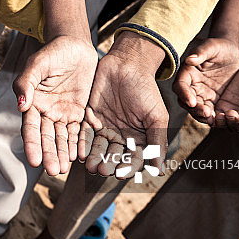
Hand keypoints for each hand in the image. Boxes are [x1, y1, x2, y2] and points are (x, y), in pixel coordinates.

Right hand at [12, 36, 97, 174]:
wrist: (75, 45)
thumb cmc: (52, 52)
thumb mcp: (37, 65)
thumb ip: (26, 83)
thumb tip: (20, 105)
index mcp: (32, 102)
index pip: (31, 128)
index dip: (32, 145)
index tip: (34, 161)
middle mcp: (46, 111)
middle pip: (47, 138)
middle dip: (49, 155)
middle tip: (54, 171)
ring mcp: (63, 113)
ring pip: (62, 138)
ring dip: (62, 154)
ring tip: (64, 169)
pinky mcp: (79, 112)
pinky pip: (79, 131)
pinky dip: (78, 144)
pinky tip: (80, 156)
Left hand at [79, 40, 167, 177]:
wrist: (127, 65)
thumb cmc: (146, 89)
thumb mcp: (156, 116)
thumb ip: (156, 141)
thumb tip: (158, 170)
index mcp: (139, 138)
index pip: (133, 158)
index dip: (127, 167)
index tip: (121, 174)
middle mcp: (120, 136)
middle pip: (114, 155)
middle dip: (108, 164)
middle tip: (102, 170)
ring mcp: (105, 127)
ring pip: (98, 147)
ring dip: (95, 157)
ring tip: (91, 166)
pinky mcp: (90, 117)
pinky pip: (85, 134)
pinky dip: (83, 143)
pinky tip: (80, 152)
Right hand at [174, 37, 238, 123]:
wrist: (232, 52)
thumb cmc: (220, 46)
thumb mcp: (211, 46)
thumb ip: (201, 53)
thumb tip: (189, 60)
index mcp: (187, 73)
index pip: (180, 86)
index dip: (184, 94)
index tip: (192, 102)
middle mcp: (191, 85)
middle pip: (186, 101)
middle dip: (194, 109)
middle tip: (206, 113)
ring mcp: (201, 94)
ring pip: (197, 109)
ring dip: (202, 115)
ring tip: (213, 119)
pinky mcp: (212, 100)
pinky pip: (210, 111)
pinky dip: (213, 116)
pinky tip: (221, 119)